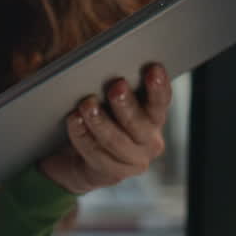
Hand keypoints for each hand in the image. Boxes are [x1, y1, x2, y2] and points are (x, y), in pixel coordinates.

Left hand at [38, 63, 171, 194]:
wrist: (78, 160)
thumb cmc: (96, 119)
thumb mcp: (106, 100)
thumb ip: (110, 84)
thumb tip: (95, 62)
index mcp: (153, 117)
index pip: (161, 101)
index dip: (158, 86)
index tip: (153, 68)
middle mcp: (150, 140)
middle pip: (140, 123)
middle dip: (127, 104)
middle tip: (116, 87)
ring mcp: (134, 161)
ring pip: (116, 140)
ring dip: (100, 121)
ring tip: (86, 105)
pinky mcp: (113, 173)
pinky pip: (96, 154)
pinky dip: (82, 136)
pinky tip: (74, 121)